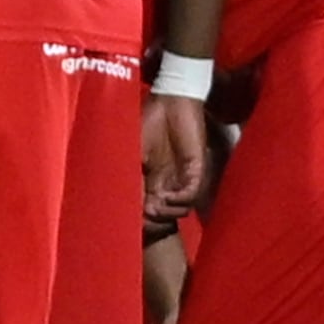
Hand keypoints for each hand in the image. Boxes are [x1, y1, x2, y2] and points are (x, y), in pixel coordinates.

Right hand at [142, 88, 210, 222]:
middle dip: (155, 221)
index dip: (141, 218)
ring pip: (180, 209)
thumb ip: (132, 175)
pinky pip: (191, 194)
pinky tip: (168, 197)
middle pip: (164, 214)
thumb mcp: (134, 151)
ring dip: (167, 212)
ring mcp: (183, 178)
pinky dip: (180, 200)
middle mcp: (168, 183)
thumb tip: (126, 201)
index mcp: (151, 180)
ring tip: (156, 207)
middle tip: (145, 220)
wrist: (171, 102)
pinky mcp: (196, 170)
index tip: (132, 222)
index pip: (148, 208)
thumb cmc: (149, 122)